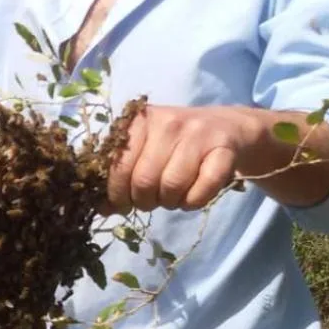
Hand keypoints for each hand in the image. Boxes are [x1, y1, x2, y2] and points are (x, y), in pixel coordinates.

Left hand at [106, 104, 255, 212]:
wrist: (227, 127)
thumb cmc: (176, 144)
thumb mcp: (145, 149)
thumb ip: (121, 174)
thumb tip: (100, 208)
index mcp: (141, 120)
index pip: (119, 167)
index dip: (117, 194)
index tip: (123, 203)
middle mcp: (168, 122)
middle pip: (144, 181)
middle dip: (144, 201)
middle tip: (152, 199)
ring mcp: (198, 134)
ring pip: (172, 187)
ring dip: (170, 202)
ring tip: (172, 195)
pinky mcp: (223, 150)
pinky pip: (200, 192)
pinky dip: (193, 203)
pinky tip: (193, 194)